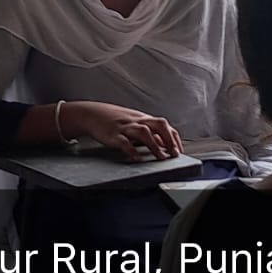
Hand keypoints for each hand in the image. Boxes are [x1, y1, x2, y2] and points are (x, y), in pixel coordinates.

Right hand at [62, 101, 183, 161]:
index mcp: (144, 119)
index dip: (174, 138)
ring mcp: (126, 127)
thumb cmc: (115, 120)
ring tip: (161, 158)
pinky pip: (124, 142)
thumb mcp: (134, 124)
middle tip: (174, 155)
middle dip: (169, 140)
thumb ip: (149, 133)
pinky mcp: (113, 134)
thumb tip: (165, 144)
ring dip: (154, 145)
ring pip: (144, 132)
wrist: (92, 113)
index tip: (179, 152)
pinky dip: (132, 150)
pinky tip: (137, 158)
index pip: (165, 126)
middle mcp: (137, 121)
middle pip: (159, 125)